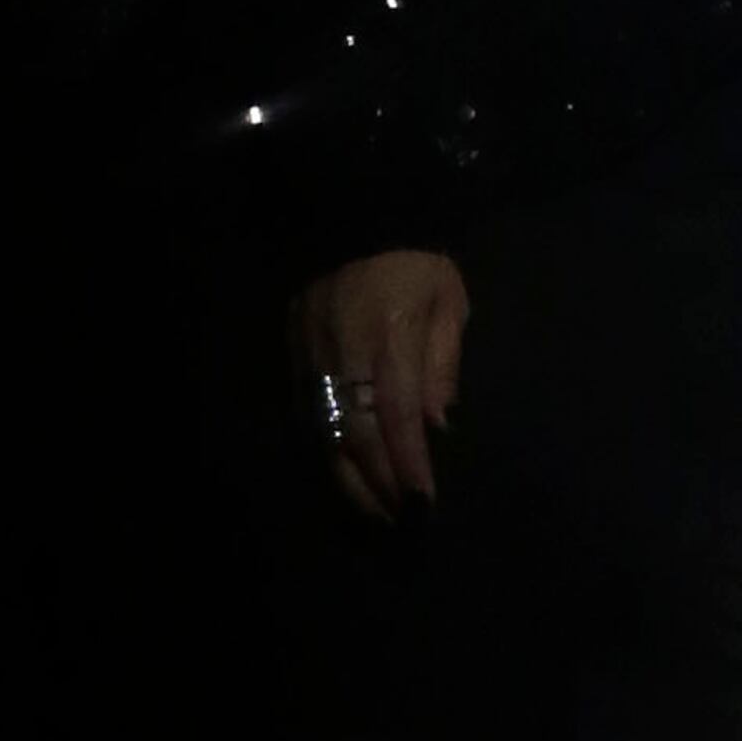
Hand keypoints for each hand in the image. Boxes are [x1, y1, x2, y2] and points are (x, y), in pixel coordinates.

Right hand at [298, 250, 469, 519]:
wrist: (351, 221)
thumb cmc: (415, 262)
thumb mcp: (448, 300)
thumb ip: (442, 363)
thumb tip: (436, 424)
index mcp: (389, 339)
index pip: (397, 417)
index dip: (407, 464)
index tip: (422, 502)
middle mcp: (344, 358)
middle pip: (355, 437)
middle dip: (379, 484)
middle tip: (402, 519)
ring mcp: (312, 362)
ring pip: (324, 436)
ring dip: (349, 480)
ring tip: (376, 511)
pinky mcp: (293, 362)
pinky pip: (307, 420)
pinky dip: (325, 454)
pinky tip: (343, 477)